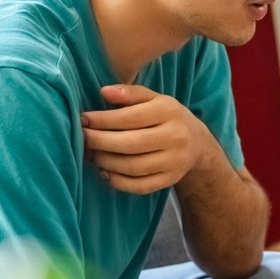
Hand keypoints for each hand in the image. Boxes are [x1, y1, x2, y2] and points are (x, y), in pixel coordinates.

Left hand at [82, 84, 211, 193]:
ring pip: (133, 166)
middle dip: (100, 142)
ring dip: (106, 162)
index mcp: (169, 112)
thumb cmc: (166, 117)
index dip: (102, 120)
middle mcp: (175, 137)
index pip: (130, 118)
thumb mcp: (154, 99)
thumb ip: (130, 94)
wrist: (196, 143)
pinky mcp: (171, 179)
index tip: (83, 120)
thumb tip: (104, 92)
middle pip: (130, 144)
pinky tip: (104, 172)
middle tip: (83, 139)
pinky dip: (118, 182)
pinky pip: (140, 186)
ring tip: (91, 154)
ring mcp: (175, 161)